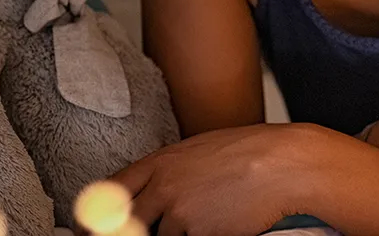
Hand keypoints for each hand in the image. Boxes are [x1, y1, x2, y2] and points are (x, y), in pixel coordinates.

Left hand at [112, 123, 321, 235]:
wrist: (286, 164)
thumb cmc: (252, 152)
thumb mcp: (201, 150)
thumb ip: (170, 170)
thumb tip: (151, 192)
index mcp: (161, 161)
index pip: (111, 190)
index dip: (97, 212)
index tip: (91, 226)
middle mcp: (163, 186)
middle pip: (123, 222)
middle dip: (126, 231)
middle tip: (139, 231)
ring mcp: (179, 212)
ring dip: (178, 233)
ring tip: (208, 215)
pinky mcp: (198, 234)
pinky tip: (221, 222)